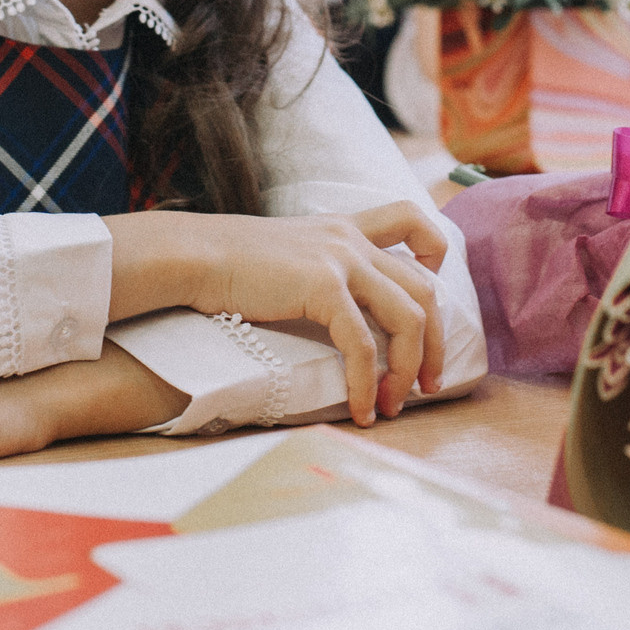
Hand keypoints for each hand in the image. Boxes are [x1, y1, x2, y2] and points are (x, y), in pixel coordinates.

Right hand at [108, 202, 446, 424]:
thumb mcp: (286, 255)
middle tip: (428, 385)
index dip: (436, 253)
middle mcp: (351, 239)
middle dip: (435, 343)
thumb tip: (329, 312)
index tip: (434, 293)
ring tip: (394, 405)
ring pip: (409, 318)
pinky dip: (368, 383)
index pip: (411, 219)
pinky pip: (363, 345)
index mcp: (344, 227)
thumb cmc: (227, 265)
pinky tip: (361, 409)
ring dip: (409, 369)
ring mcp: (340, 259)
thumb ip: (316, 269)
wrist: (193, 256)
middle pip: (424, 288)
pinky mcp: (323, 286)